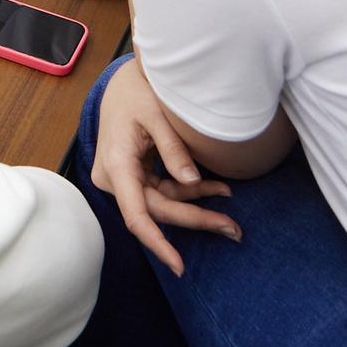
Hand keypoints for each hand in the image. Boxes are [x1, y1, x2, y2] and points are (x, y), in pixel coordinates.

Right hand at [89, 60, 236, 276]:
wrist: (121, 81)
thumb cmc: (137, 90)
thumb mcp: (157, 114)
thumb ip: (174, 148)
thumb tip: (193, 183)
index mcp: (116, 164)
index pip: (136, 214)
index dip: (158, 242)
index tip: (179, 265)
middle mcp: (112, 178)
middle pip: (156, 210)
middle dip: (195, 219)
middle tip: (234, 229)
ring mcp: (121, 179)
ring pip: (161, 203)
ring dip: (195, 205)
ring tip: (229, 202)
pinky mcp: (131, 177)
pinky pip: (160, 192)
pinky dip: (187, 192)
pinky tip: (213, 189)